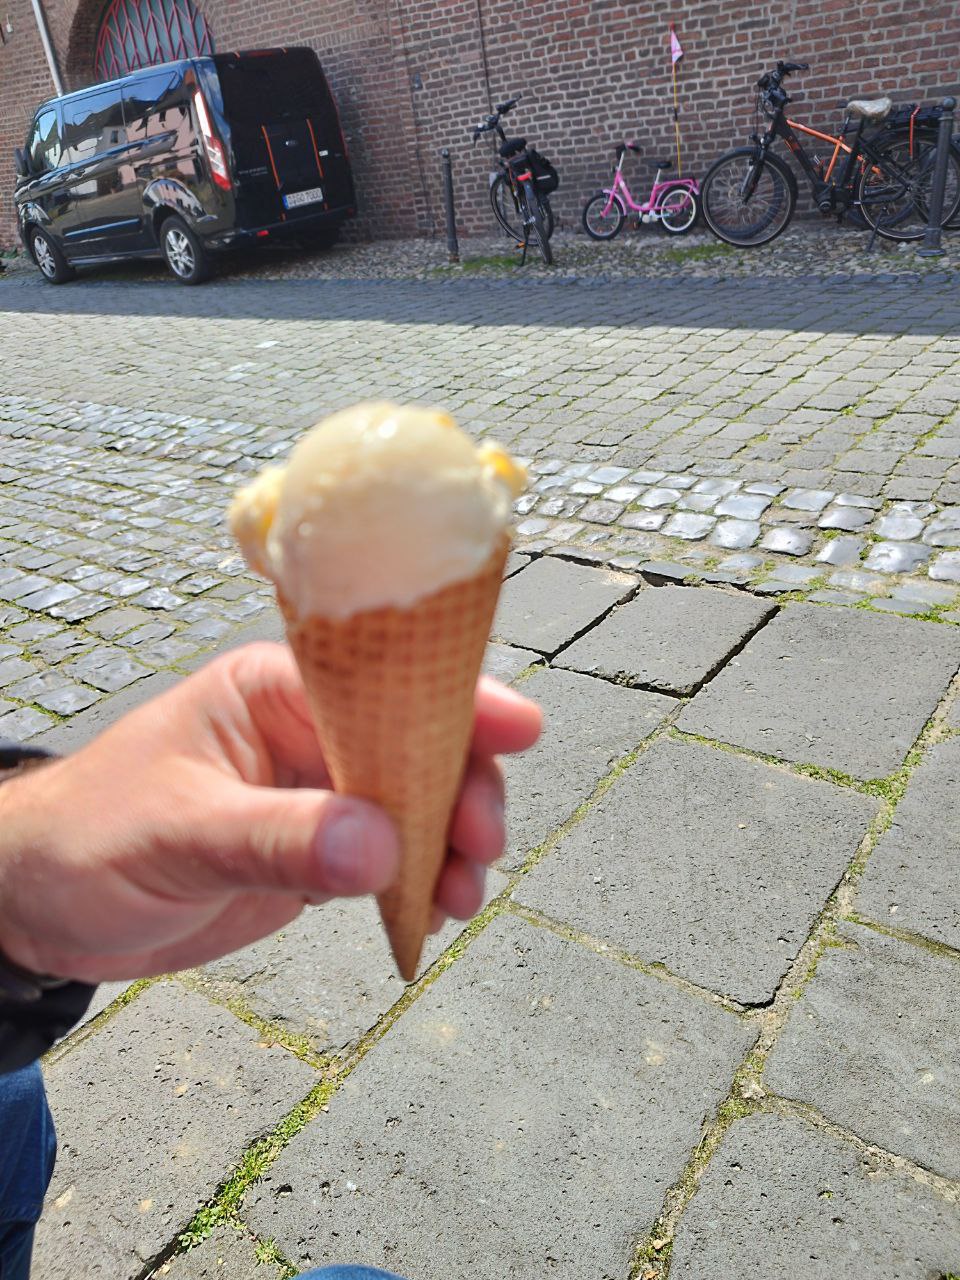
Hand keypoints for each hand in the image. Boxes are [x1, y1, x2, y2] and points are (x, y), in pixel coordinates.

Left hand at [0, 643, 540, 982]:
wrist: (44, 906)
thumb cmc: (89, 837)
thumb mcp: (179, 832)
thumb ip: (280, 838)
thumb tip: (383, 850)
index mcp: (274, 692)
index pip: (380, 682)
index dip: (456, 698)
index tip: (519, 729)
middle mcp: (308, 734)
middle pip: (417, 744)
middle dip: (462, 788)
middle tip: (481, 846)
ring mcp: (318, 794)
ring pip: (415, 806)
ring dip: (450, 845)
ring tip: (461, 896)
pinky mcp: (316, 853)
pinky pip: (389, 861)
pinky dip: (420, 884)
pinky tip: (432, 911)